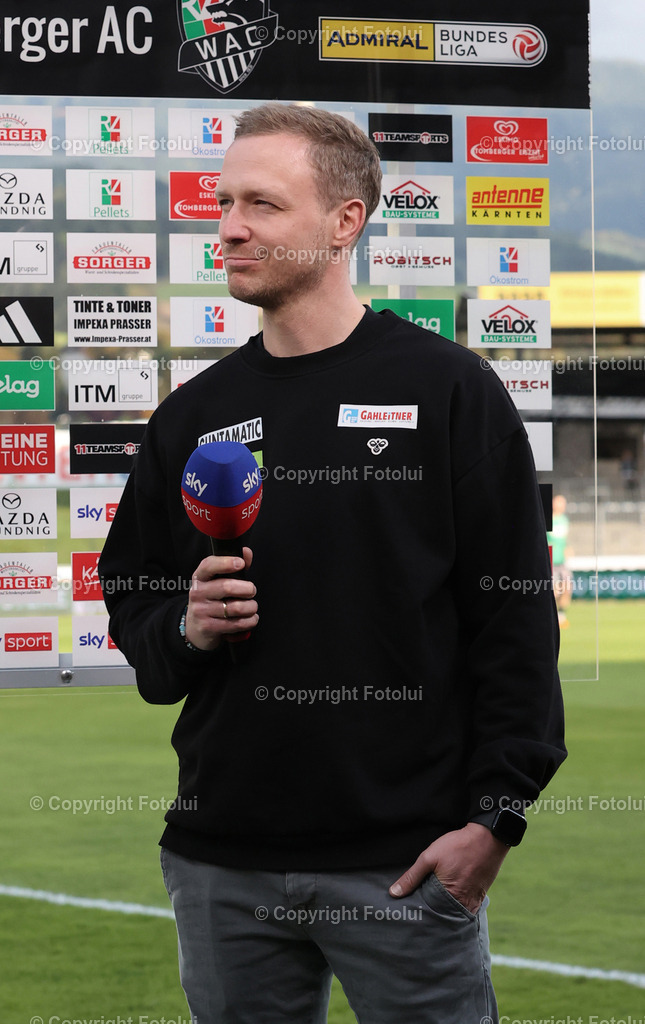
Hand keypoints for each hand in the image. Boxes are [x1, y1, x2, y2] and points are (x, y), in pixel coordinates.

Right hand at [186, 547, 257, 650]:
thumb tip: (246, 552)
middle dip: (247, 589)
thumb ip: (233, 568)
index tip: (240, 563)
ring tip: (251, 607)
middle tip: (251, 591)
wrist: (195, 628)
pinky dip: (250, 621)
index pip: (209, 565)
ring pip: (236, 607)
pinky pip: (237, 623)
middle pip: (227, 587)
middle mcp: (197, 593)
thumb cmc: (212, 601)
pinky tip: (250, 619)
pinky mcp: (208, 627)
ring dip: (251, 607)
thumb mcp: (217, 582)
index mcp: (200, 578)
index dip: (225, 563)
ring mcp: (201, 611)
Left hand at [389, 822, 509, 913]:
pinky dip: (457, 906)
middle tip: (419, 912)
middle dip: (431, 915)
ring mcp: (473, 902)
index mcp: (448, 898)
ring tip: (433, 905)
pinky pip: (466, 908)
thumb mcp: (430, 857)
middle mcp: (462, 905)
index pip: (428, 914)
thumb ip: (412, 876)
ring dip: (444, 911)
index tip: (409, 912)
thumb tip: (394, 893)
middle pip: (442, 916)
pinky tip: (449, 899)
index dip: (419, 912)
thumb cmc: (457, 846)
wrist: (487, 837)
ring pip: (454, 913)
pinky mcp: (480, 896)